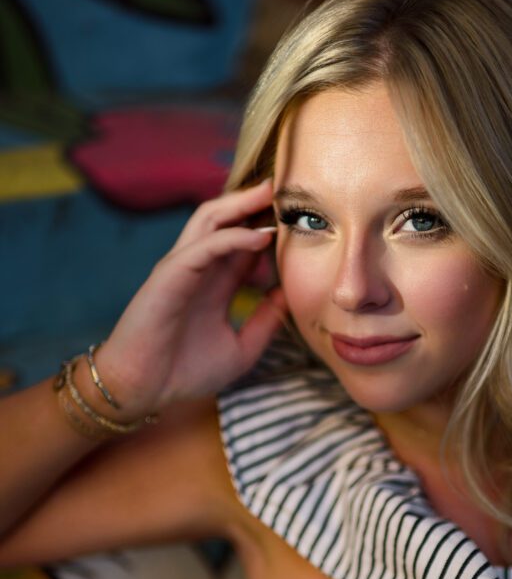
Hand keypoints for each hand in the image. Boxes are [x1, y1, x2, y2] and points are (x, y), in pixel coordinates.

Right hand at [92, 180, 286, 414]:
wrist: (143, 389)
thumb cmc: (185, 373)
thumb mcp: (241, 349)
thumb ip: (265, 322)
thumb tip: (289, 296)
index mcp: (215, 284)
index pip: (244, 244)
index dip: (270, 228)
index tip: (301, 220)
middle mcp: (198, 269)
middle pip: (227, 220)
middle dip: (254, 202)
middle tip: (287, 189)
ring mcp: (182, 267)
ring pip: (210, 219)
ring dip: (241, 204)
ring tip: (272, 194)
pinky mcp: (170, 274)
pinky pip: (205, 246)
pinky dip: (233, 237)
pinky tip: (260, 236)